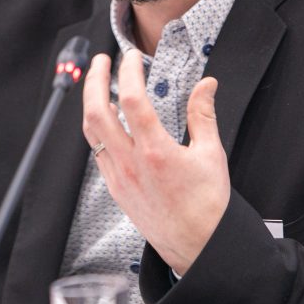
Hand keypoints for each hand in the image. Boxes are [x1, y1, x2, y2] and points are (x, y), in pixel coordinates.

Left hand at [82, 49, 230, 274]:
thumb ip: (204, 114)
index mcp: (156, 152)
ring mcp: (118, 177)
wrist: (198, 247)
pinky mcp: (115, 189)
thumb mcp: (212, 155)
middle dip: (94, 81)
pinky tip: (108, 120)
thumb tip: (207, 84)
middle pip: (96, 113)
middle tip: (100, 60)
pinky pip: (98, 151)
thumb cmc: (208, 205)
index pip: (131, 100)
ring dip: (91, 103)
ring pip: (91, 132)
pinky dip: (98, 129)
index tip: (132, 56)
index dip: (128, 72)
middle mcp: (130, 164)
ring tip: (99, 84)